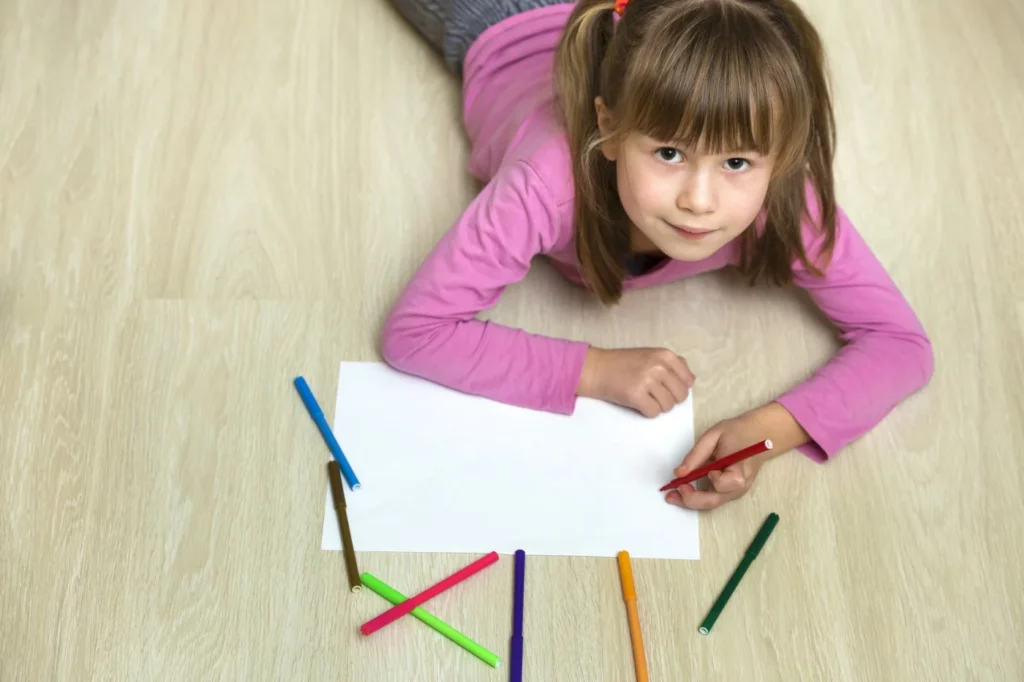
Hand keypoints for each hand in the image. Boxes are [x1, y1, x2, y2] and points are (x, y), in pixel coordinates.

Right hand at [577, 346, 693, 416]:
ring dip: (658, 406)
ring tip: (644, 397)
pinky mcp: (636, 396)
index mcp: (665, 355)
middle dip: (669, 399)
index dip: (679, 388)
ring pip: (668, 406)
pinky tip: (638, 402)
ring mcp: (647, 381)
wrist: (597, 369)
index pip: (688, 380)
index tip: (666, 387)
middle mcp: (658, 366)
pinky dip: (647, 411)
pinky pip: (654, 413)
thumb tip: (691, 380)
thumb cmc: (623, 363)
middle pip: (680, 396)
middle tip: (654, 394)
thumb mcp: (650, 355)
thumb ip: (672, 364)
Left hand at [665, 403, 806, 509]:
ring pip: (711, 503)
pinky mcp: (731, 491)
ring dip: (690, 501)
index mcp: (740, 471)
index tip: (691, 473)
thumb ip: (697, 454)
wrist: (759, 435)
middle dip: (689, 500)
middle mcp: (739, 487)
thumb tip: (679, 472)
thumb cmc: (737, 432)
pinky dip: (697, 496)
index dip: (707, 479)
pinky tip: (684, 490)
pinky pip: (713, 497)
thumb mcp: (714, 435)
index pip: (723, 483)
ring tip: (671, 495)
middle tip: (670, 494)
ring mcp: (736, 491)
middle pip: (713, 502)